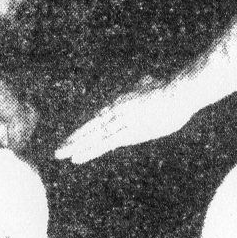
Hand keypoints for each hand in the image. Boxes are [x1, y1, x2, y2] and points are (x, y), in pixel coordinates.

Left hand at [54, 80, 196, 163]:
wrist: (178, 94)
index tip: (74, 138)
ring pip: (92, 137)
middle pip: (90, 128)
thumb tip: (146, 79)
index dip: (85, 130)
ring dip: (75, 147)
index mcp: (120, 103)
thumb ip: (145, 84)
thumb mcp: (153, 86)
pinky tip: (76, 158)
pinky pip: (102, 144)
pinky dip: (88, 151)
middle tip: (58, 150)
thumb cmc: (170, 91)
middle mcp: (115, 111)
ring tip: (60, 155)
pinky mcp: (126, 132)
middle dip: (74, 139)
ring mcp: (119, 122)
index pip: (98, 119)